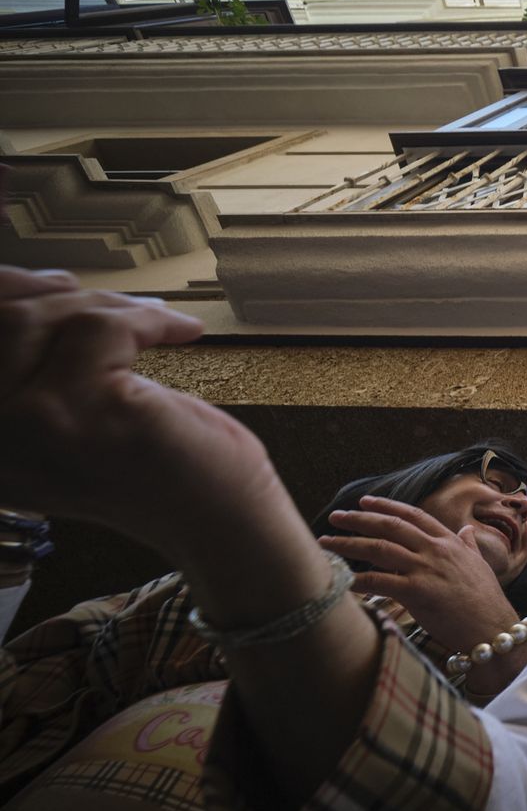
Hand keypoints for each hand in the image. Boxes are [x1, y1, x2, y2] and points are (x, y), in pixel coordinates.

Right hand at [0, 267, 293, 559]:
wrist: (221, 525)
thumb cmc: (159, 468)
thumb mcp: (74, 416)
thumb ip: (38, 370)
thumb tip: (38, 286)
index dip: (8, 294)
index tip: (56, 285)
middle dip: (60, 296)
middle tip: (116, 304)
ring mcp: (29, 426)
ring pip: (43, 318)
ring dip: (107, 306)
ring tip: (152, 322)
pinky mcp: (85, 410)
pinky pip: (102, 327)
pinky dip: (151, 318)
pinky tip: (183, 331)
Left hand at [319, 496, 518, 653]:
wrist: (492, 628)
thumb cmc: (486, 600)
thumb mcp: (480, 565)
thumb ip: (468, 544)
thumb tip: (465, 529)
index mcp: (449, 542)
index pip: (413, 515)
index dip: (386, 506)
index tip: (364, 501)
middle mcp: (435, 550)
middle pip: (390, 526)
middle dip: (359, 519)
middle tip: (335, 516)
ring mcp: (425, 569)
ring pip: (379, 549)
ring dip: (348, 544)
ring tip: (326, 543)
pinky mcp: (416, 592)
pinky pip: (378, 581)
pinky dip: (356, 579)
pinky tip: (341, 579)